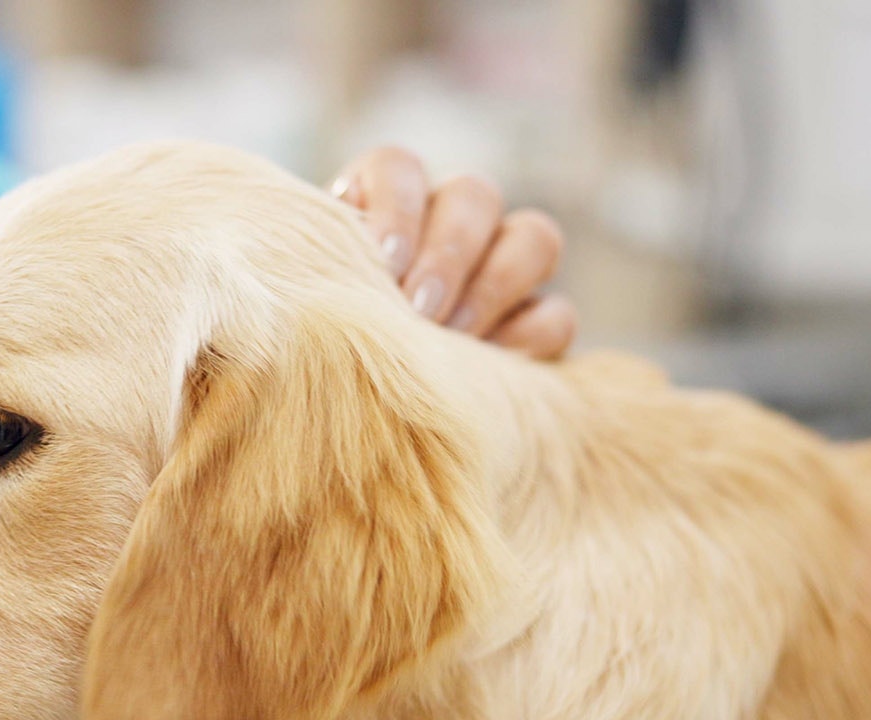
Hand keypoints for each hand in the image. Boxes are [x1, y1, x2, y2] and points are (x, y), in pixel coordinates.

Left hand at [331, 146, 575, 360]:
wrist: (340, 402)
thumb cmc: (317, 340)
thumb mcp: (313, 300)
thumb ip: (325, 278)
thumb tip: (345, 293)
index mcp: (383, 201)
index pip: (398, 167)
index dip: (396, 207)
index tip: (381, 261)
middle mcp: (448, 219)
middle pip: (475, 194)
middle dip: (448, 254)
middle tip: (418, 310)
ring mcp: (500, 265)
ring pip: (534, 238)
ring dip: (494, 287)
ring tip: (454, 338)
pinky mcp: (534, 323)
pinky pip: (556, 314)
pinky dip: (529, 338)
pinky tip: (488, 371)